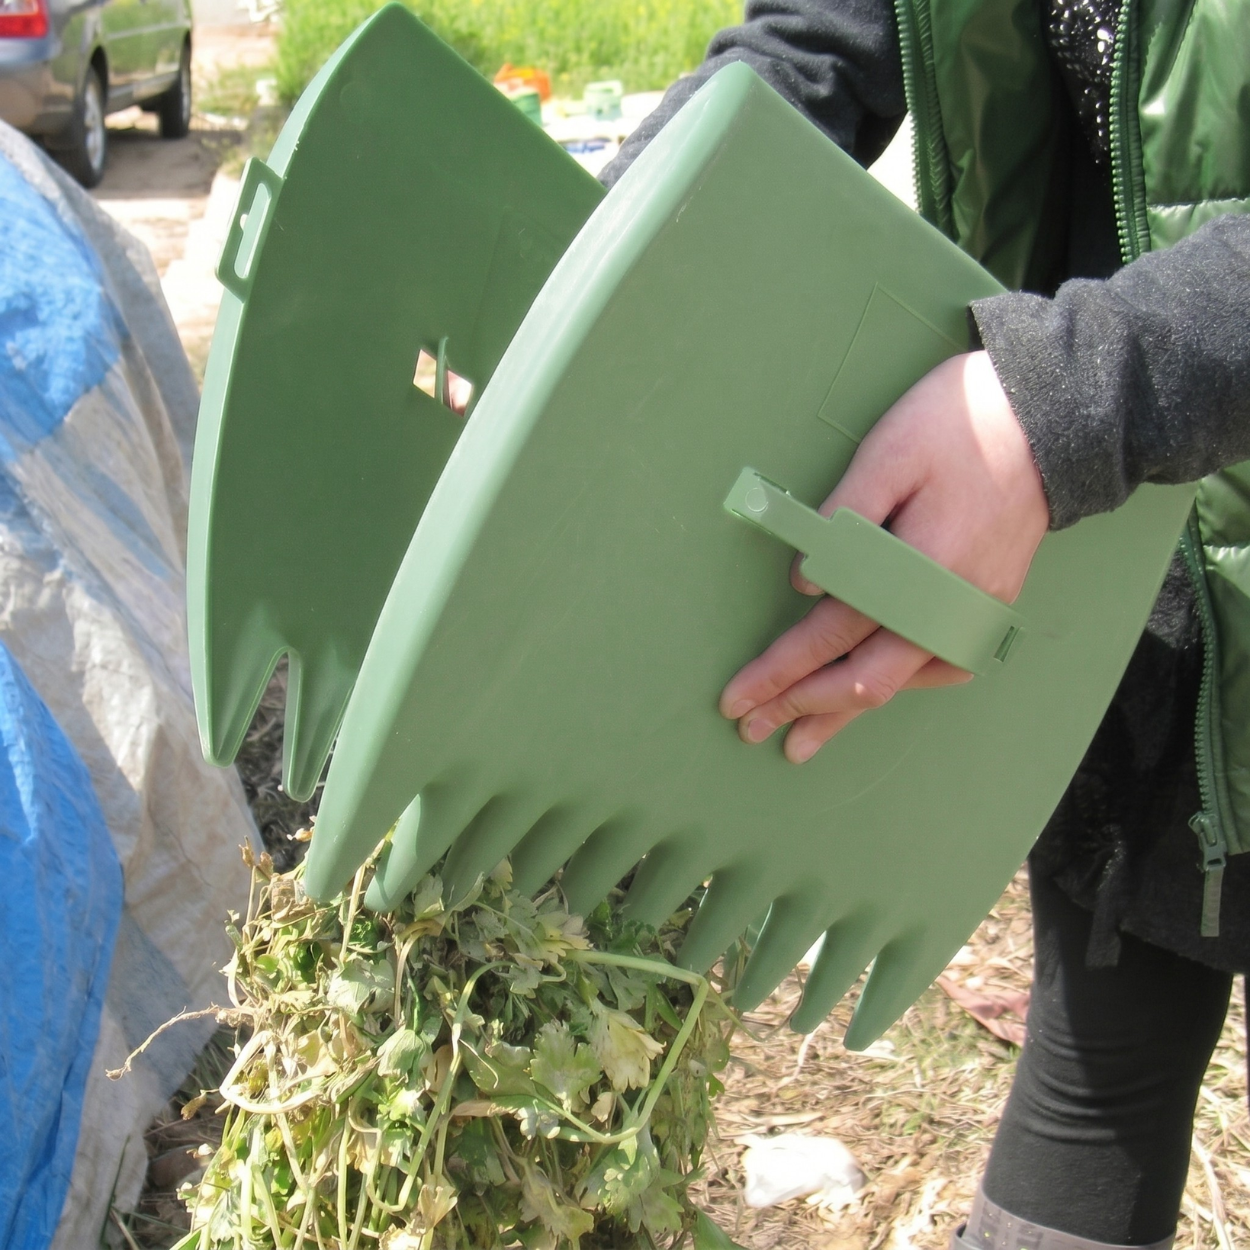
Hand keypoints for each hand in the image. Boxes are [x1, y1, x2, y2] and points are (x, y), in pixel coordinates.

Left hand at [719, 350, 1049, 761]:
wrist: (1047, 421)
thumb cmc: (956, 425)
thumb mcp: (887, 453)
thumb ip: (842, 518)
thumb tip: (804, 583)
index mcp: (919, 567)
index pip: (831, 634)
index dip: (779, 671)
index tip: (736, 698)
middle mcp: (949, 605)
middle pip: (864, 679)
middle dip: (801, 708)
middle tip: (751, 730)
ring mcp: (975, 613)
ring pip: (901, 685)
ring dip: (846, 711)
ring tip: (802, 739)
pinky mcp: (989, 608)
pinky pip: (937, 667)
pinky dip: (896, 685)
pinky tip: (870, 692)